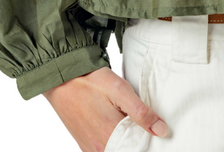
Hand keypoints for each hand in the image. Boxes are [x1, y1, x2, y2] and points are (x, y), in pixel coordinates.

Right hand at [42, 66, 167, 150]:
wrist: (63, 79)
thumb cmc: (91, 82)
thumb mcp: (120, 90)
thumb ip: (140, 112)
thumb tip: (161, 130)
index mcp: (110, 136)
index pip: (138, 150)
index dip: (149, 141)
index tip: (156, 130)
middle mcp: (99, 148)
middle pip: (127, 151)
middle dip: (137, 142)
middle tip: (143, 125)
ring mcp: (90, 149)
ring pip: (116, 151)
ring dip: (126, 142)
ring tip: (130, 124)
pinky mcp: (84, 146)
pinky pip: (104, 150)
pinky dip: (114, 143)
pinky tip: (117, 128)